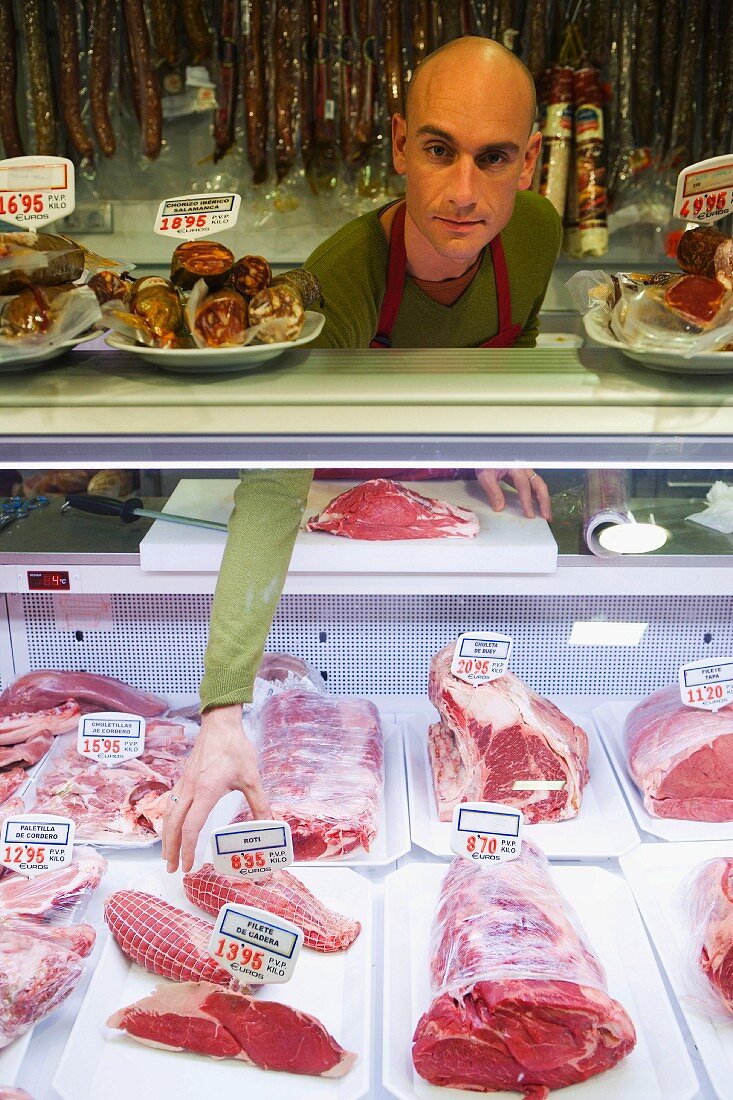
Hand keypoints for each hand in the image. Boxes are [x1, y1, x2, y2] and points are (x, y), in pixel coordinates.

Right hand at [162, 704, 269, 874]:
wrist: (220, 724)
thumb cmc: (235, 748)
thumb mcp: (252, 777)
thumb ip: (260, 804)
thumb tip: (271, 825)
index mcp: (206, 792)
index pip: (191, 827)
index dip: (188, 849)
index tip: (188, 866)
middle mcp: (190, 790)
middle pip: (173, 825)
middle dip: (171, 849)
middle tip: (173, 869)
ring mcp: (184, 784)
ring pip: (168, 814)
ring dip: (166, 837)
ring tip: (167, 854)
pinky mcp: (183, 778)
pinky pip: (170, 803)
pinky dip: (167, 820)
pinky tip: (170, 826)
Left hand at [475, 468, 551, 520]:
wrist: (487, 455)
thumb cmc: (487, 462)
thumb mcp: (486, 475)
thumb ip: (493, 491)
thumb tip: (499, 507)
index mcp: (515, 467)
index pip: (524, 486)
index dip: (527, 501)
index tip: (530, 514)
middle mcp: (524, 468)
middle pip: (539, 485)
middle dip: (544, 502)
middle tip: (546, 516)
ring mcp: (526, 471)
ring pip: (540, 485)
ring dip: (544, 500)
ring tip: (546, 514)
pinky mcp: (525, 475)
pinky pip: (535, 486)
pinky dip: (539, 496)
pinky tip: (540, 506)